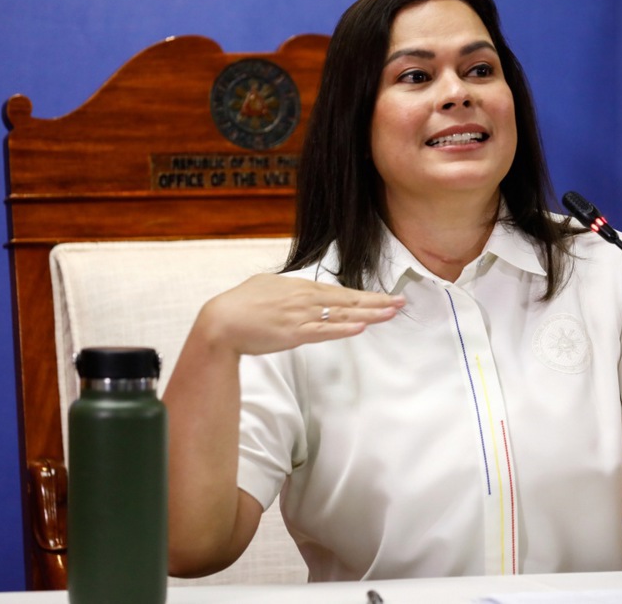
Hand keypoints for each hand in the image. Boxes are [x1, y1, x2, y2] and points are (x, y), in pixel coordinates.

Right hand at [198, 273, 404, 356]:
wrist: (221, 321)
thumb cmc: (241, 304)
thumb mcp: (269, 287)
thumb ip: (289, 290)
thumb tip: (301, 291)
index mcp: (301, 287)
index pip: (342, 292)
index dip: (366, 296)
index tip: (386, 298)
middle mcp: (305, 299)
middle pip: (349, 301)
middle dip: (377, 302)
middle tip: (401, 302)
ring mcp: (301, 316)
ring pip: (342, 315)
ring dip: (368, 315)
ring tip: (391, 313)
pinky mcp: (293, 333)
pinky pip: (324, 332)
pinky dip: (344, 329)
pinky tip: (361, 328)